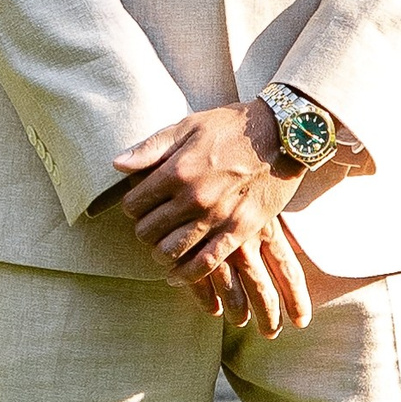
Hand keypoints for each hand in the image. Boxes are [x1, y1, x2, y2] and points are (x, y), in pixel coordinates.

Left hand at [113, 100, 313, 331]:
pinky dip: (187, 274)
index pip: (134, 205)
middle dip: (144, 230)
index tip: (140, 205)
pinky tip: (177, 275)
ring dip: (161, 253)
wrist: (283, 134)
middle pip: (148, 231)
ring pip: (171, 251)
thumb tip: (117, 164)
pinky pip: (206, 263)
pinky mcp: (240, 230)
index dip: (132, 207)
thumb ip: (151, 147)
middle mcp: (193, 197)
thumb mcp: (188, 126)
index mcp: (177, 171)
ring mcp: (217, 217)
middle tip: (151, 225)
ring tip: (162, 247)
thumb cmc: (232, 127)